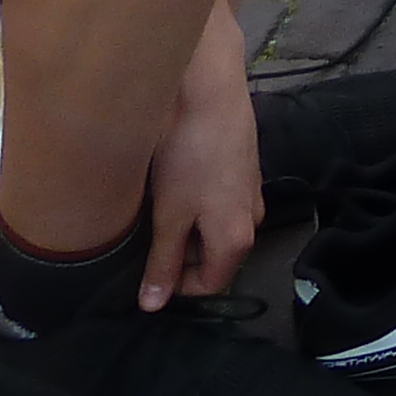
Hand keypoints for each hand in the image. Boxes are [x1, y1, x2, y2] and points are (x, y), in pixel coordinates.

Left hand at [141, 11, 261, 306]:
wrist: (210, 89)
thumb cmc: (188, 155)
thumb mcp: (168, 215)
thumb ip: (161, 262)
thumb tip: (153, 306)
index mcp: (237, 239)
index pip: (209, 285)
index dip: (174, 285)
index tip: (143, 268)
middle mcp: (252, 219)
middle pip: (214, 256)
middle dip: (180, 255)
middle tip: (145, 236)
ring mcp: (251, 189)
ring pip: (215, 227)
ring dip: (186, 227)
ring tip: (156, 208)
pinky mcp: (244, 165)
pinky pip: (220, 200)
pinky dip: (196, 202)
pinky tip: (174, 180)